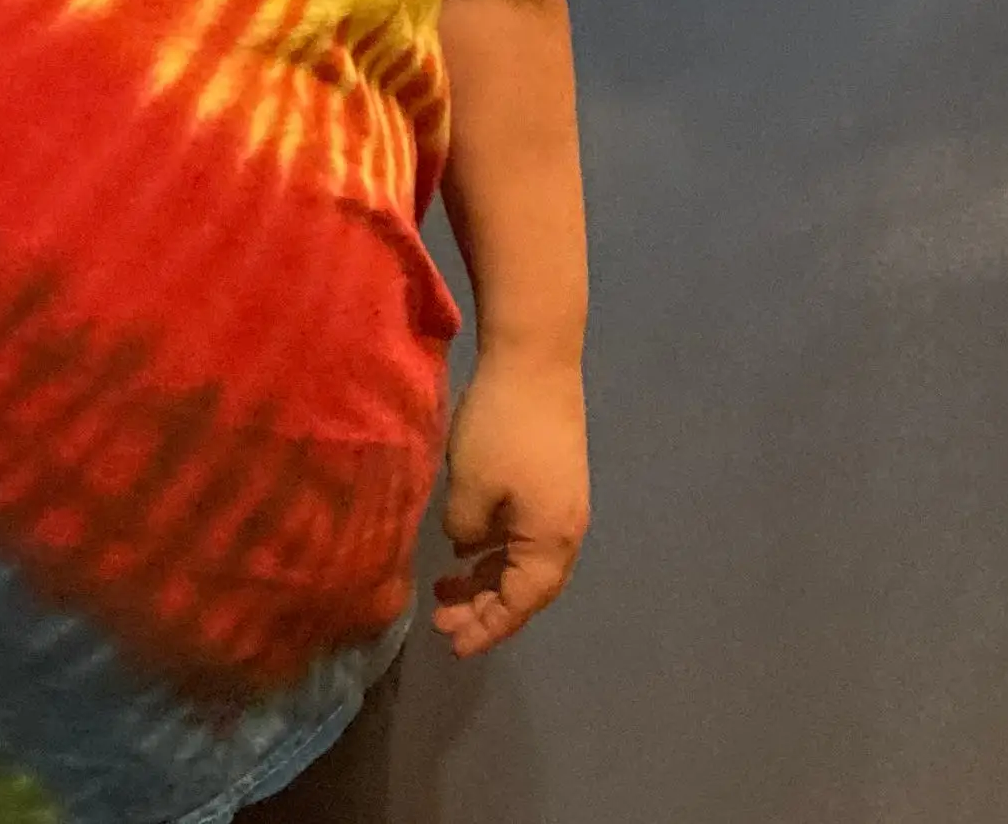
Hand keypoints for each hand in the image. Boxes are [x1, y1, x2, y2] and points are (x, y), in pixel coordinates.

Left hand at [428, 349, 588, 658]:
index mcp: (550, 541)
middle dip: (486, 609)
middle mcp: (565, 531)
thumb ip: (465, 529)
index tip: (454, 645)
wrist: (535, 361)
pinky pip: (525, 534)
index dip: (487, 628)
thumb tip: (466, 544)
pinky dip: (496, 548)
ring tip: (446, 588)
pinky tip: (465, 545)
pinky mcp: (552, 482)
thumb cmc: (500, 428)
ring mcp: (561, 505)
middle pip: (526, 588)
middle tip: (442, 620)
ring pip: (524, 560)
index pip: (519, 602)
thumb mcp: (469, 487)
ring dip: (488, 578)